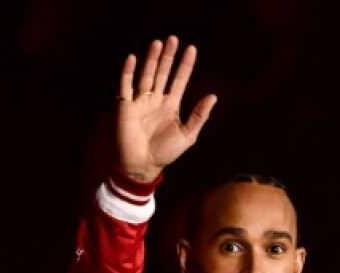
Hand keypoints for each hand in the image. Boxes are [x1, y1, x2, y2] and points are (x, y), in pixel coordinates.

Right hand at [115, 36, 216, 181]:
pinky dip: (127, 73)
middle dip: (168, 57)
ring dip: (152, 60)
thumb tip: (213, 96)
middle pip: (163, 73)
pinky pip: (125, 87)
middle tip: (173, 39)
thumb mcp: (187, 135)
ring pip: (146, 76)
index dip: (185, 65)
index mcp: (171, 105)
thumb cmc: (164, 153)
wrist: (142, 166)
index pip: (179, 80)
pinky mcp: (126, 108)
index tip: (191, 49)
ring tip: (157, 43)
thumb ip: (199, 116)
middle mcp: (155, 100)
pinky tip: (132, 58)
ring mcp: (140, 102)